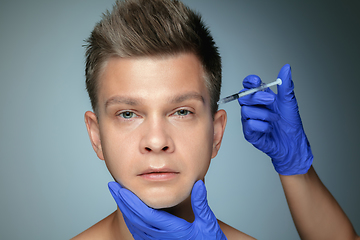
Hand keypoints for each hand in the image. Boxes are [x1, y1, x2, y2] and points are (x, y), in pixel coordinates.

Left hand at [108, 180, 226, 239]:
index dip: (132, 201)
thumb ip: (201, 203)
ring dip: (125, 210)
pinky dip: (131, 221)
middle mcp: (162, 239)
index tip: (122, 189)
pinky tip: (129, 212)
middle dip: (123, 202)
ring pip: (135, 227)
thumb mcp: (208, 223)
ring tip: (119, 195)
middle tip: (112, 187)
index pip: (146, 215)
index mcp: (173, 231)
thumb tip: (198, 183)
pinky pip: (139, 234)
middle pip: (136, 220)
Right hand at [238, 64, 312, 174]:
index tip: (256, 81)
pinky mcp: (249, 132)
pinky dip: (262, 126)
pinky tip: (269, 129)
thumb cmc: (290, 123)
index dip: (250, 81)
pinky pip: (249, 125)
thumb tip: (286, 68)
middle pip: (244, 96)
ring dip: (264, 114)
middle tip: (271, 101)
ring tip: (275, 119)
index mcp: (261, 97)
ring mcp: (249, 120)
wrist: (292, 143)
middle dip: (257, 97)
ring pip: (246, 111)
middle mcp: (253, 107)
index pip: (249, 85)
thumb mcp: (289, 101)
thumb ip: (285, 85)